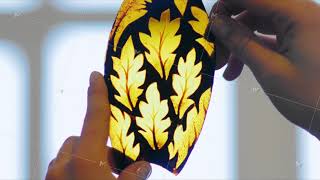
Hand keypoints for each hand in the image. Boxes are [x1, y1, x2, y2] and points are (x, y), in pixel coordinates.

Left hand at [45, 72, 151, 179]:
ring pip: (70, 156)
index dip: (97, 96)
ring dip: (86, 159)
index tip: (95, 76)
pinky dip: (76, 170)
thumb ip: (133, 176)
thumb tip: (142, 166)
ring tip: (105, 174)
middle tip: (115, 163)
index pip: (94, 120)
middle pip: (79, 140)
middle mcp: (63, 167)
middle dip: (96, 145)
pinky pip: (63, 169)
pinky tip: (89, 179)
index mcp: (83, 162)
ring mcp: (53, 178)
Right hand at [208, 0, 319, 137]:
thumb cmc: (314, 99)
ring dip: (241, 44)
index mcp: (300, 14)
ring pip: (261, 25)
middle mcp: (304, 15)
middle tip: (216, 53)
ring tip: (228, 70)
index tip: (208, 23)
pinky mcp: (304, 40)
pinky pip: (272, 37)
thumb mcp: (269, 69)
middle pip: (255, 11)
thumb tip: (218, 24)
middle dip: (231, 31)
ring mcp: (304, 28)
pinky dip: (255, 49)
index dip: (225, 6)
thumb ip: (241, 42)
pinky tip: (242, 66)